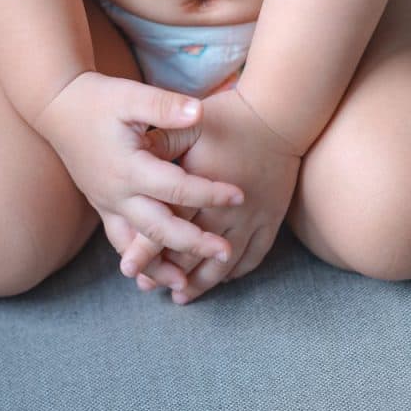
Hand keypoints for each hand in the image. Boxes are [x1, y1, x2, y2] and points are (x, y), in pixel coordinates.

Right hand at [34, 71, 244, 265]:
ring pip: (134, 246)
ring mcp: (107, 204)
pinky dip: (140, 260)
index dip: (208, 193)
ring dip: (160, 267)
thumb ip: (165, 106)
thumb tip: (198, 112)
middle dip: (193, 244)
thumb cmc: (99, 99)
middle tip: (224, 253)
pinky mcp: (103, 207)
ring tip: (186, 284)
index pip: (175, 187)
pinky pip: (122, 241)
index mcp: (129, 166)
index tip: (239, 196)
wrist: (57, 107)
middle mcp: (116, 192)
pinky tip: (157, 274)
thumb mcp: (131, 96)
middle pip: (158, 228)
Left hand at [119, 88, 301, 303]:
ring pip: (224, 263)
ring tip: (182, 296)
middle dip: (169, 274)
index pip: (169, 226)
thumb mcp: (190, 126)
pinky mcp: (271, 219)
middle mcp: (227, 211)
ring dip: (202, 282)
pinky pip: (254, 256)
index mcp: (202, 190)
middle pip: (194, 252)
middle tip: (149, 288)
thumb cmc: (229, 117)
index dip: (147, 250)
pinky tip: (220, 279)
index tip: (129, 269)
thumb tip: (131, 156)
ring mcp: (252, 219)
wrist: (281, 115)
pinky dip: (235, 272)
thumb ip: (161, 143)